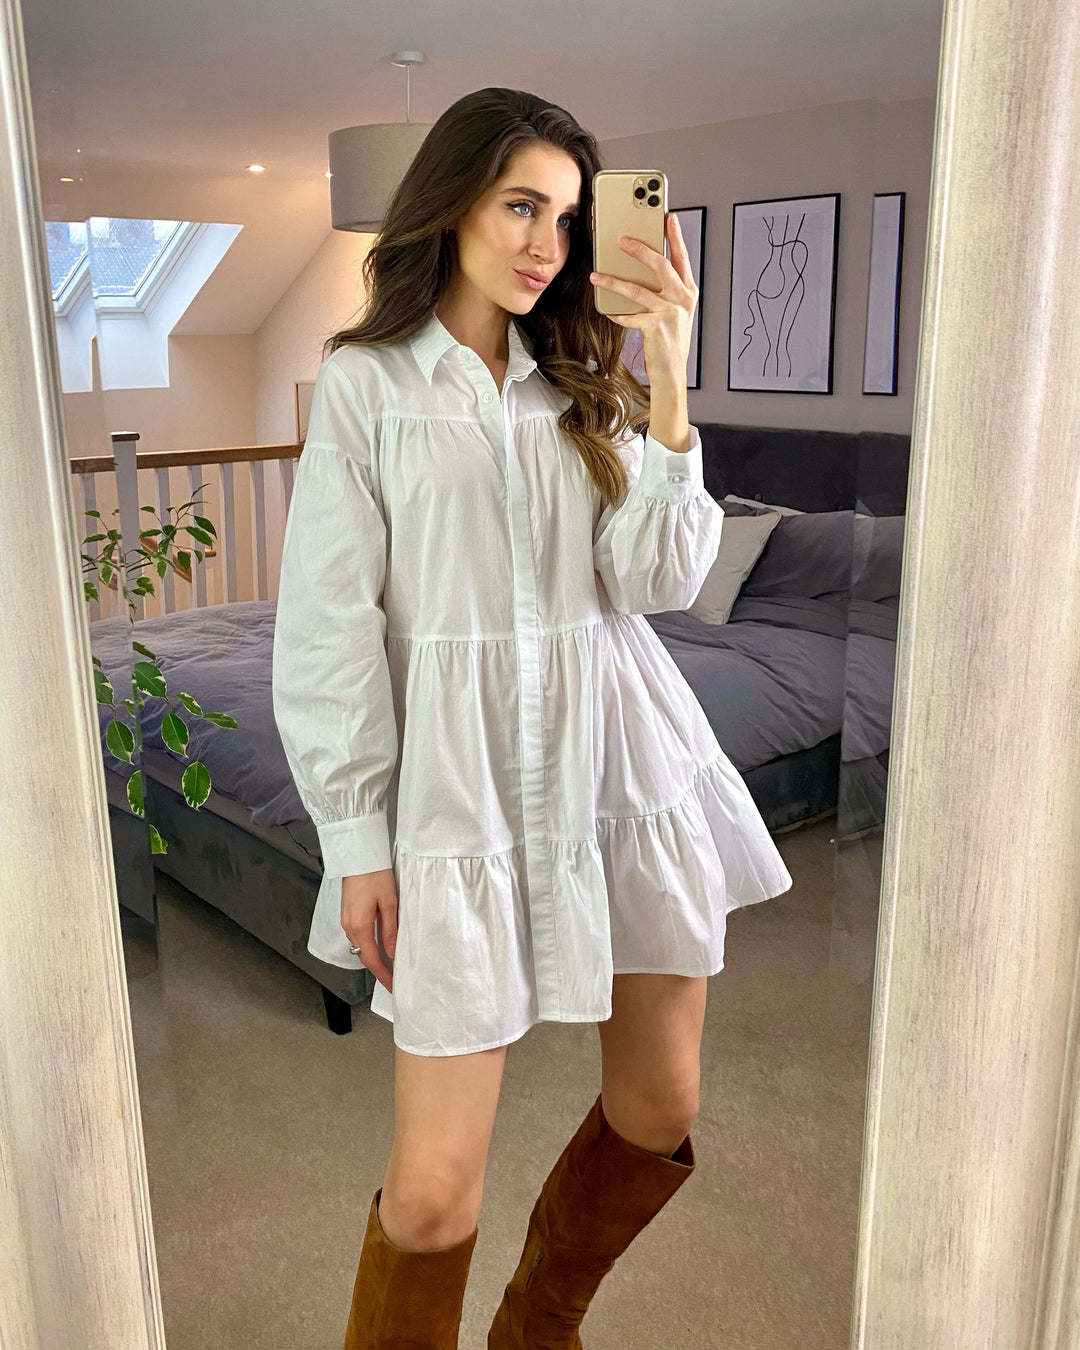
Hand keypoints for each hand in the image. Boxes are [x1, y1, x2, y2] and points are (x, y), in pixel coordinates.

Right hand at [341, 870, 396, 993]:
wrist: (358, 854)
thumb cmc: (375, 874)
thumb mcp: (389, 902)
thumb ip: (390, 930)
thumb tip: (392, 953)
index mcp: (360, 926)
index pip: (371, 959)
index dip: (383, 975)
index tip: (392, 986)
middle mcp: (349, 926)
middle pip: (363, 955)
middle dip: (378, 969)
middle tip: (393, 978)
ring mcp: (345, 918)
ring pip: (359, 944)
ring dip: (372, 956)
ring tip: (389, 963)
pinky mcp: (346, 911)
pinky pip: (356, 934)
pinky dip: (367, 943)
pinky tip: (378, 943)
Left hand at [589, 212, 697, 389]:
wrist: (673, 372)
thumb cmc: (671, 340)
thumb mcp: (675, 311)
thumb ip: (666, 290)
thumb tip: (643, 269)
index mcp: (689, 291)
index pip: (682, 257)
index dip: (675, 236)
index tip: (667, 217)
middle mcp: (682, 299)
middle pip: (660, 265)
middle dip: (639, 249)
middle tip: (621, 239)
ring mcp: (670, 313)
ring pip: (637, 290)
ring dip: (613, 281)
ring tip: (596, 275)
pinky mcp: (656, 328)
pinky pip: (630, 316)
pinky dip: (617, 314)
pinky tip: (608, 312)